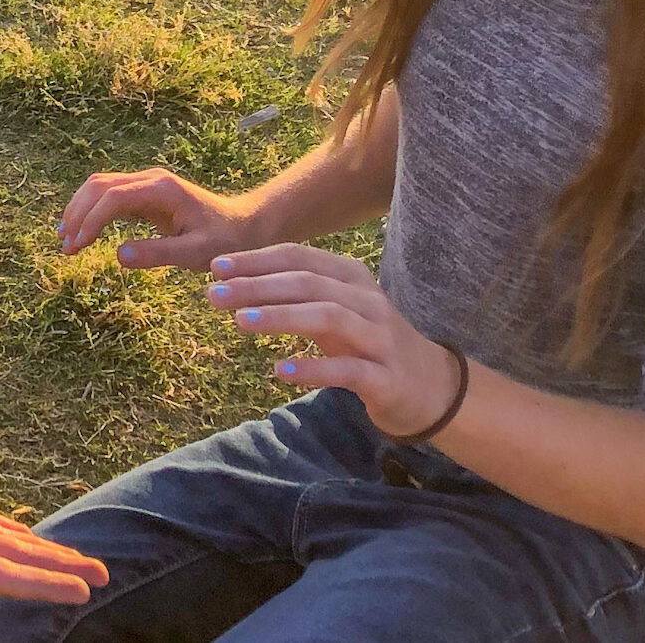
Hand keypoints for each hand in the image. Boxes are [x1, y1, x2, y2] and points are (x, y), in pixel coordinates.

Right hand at [0, 459, 108, 619]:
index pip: (7, 574)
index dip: (47, 580)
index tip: (87, 586)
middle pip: (14, 559)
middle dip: (57, 567)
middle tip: (103, 572)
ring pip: (0, 537)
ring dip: (36, 548)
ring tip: (71, 557)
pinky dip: (2, 525)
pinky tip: (18, 531)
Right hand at [58, 167, 262, 270]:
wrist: (245, 226)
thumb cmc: (226, 241)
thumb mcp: (196, 253)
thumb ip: (158, 254)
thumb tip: (117, 256)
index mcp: (162, 189)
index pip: (113, 197)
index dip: (90, 220)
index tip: (77, 247)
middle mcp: (150, 179)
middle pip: (99, 185)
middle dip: (78, 213)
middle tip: (65, 247)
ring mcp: (147, 184)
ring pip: (99, 186)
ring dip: (79, 210)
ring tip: (66, 241)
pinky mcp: (145, 193)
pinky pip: (109, 196)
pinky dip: (90, 211)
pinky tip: (81, 233)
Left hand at [206, 243, 462, 437]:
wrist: (430, 387)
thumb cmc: (367, 342)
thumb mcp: (333, 310)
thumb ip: (294, 294)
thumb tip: (234, 283)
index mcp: (351, 276)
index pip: (299, 258)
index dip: (256, 261)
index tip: (216, 268)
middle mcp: (367, 300)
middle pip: (308, 284)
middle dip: (258, 286)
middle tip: (214, 294)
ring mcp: (379, 338)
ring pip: (328, 318)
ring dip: (280, 317)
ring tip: (240, 323)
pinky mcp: (385, 377)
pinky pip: (347, 370)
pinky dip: (313, 368)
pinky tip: (280, 370)